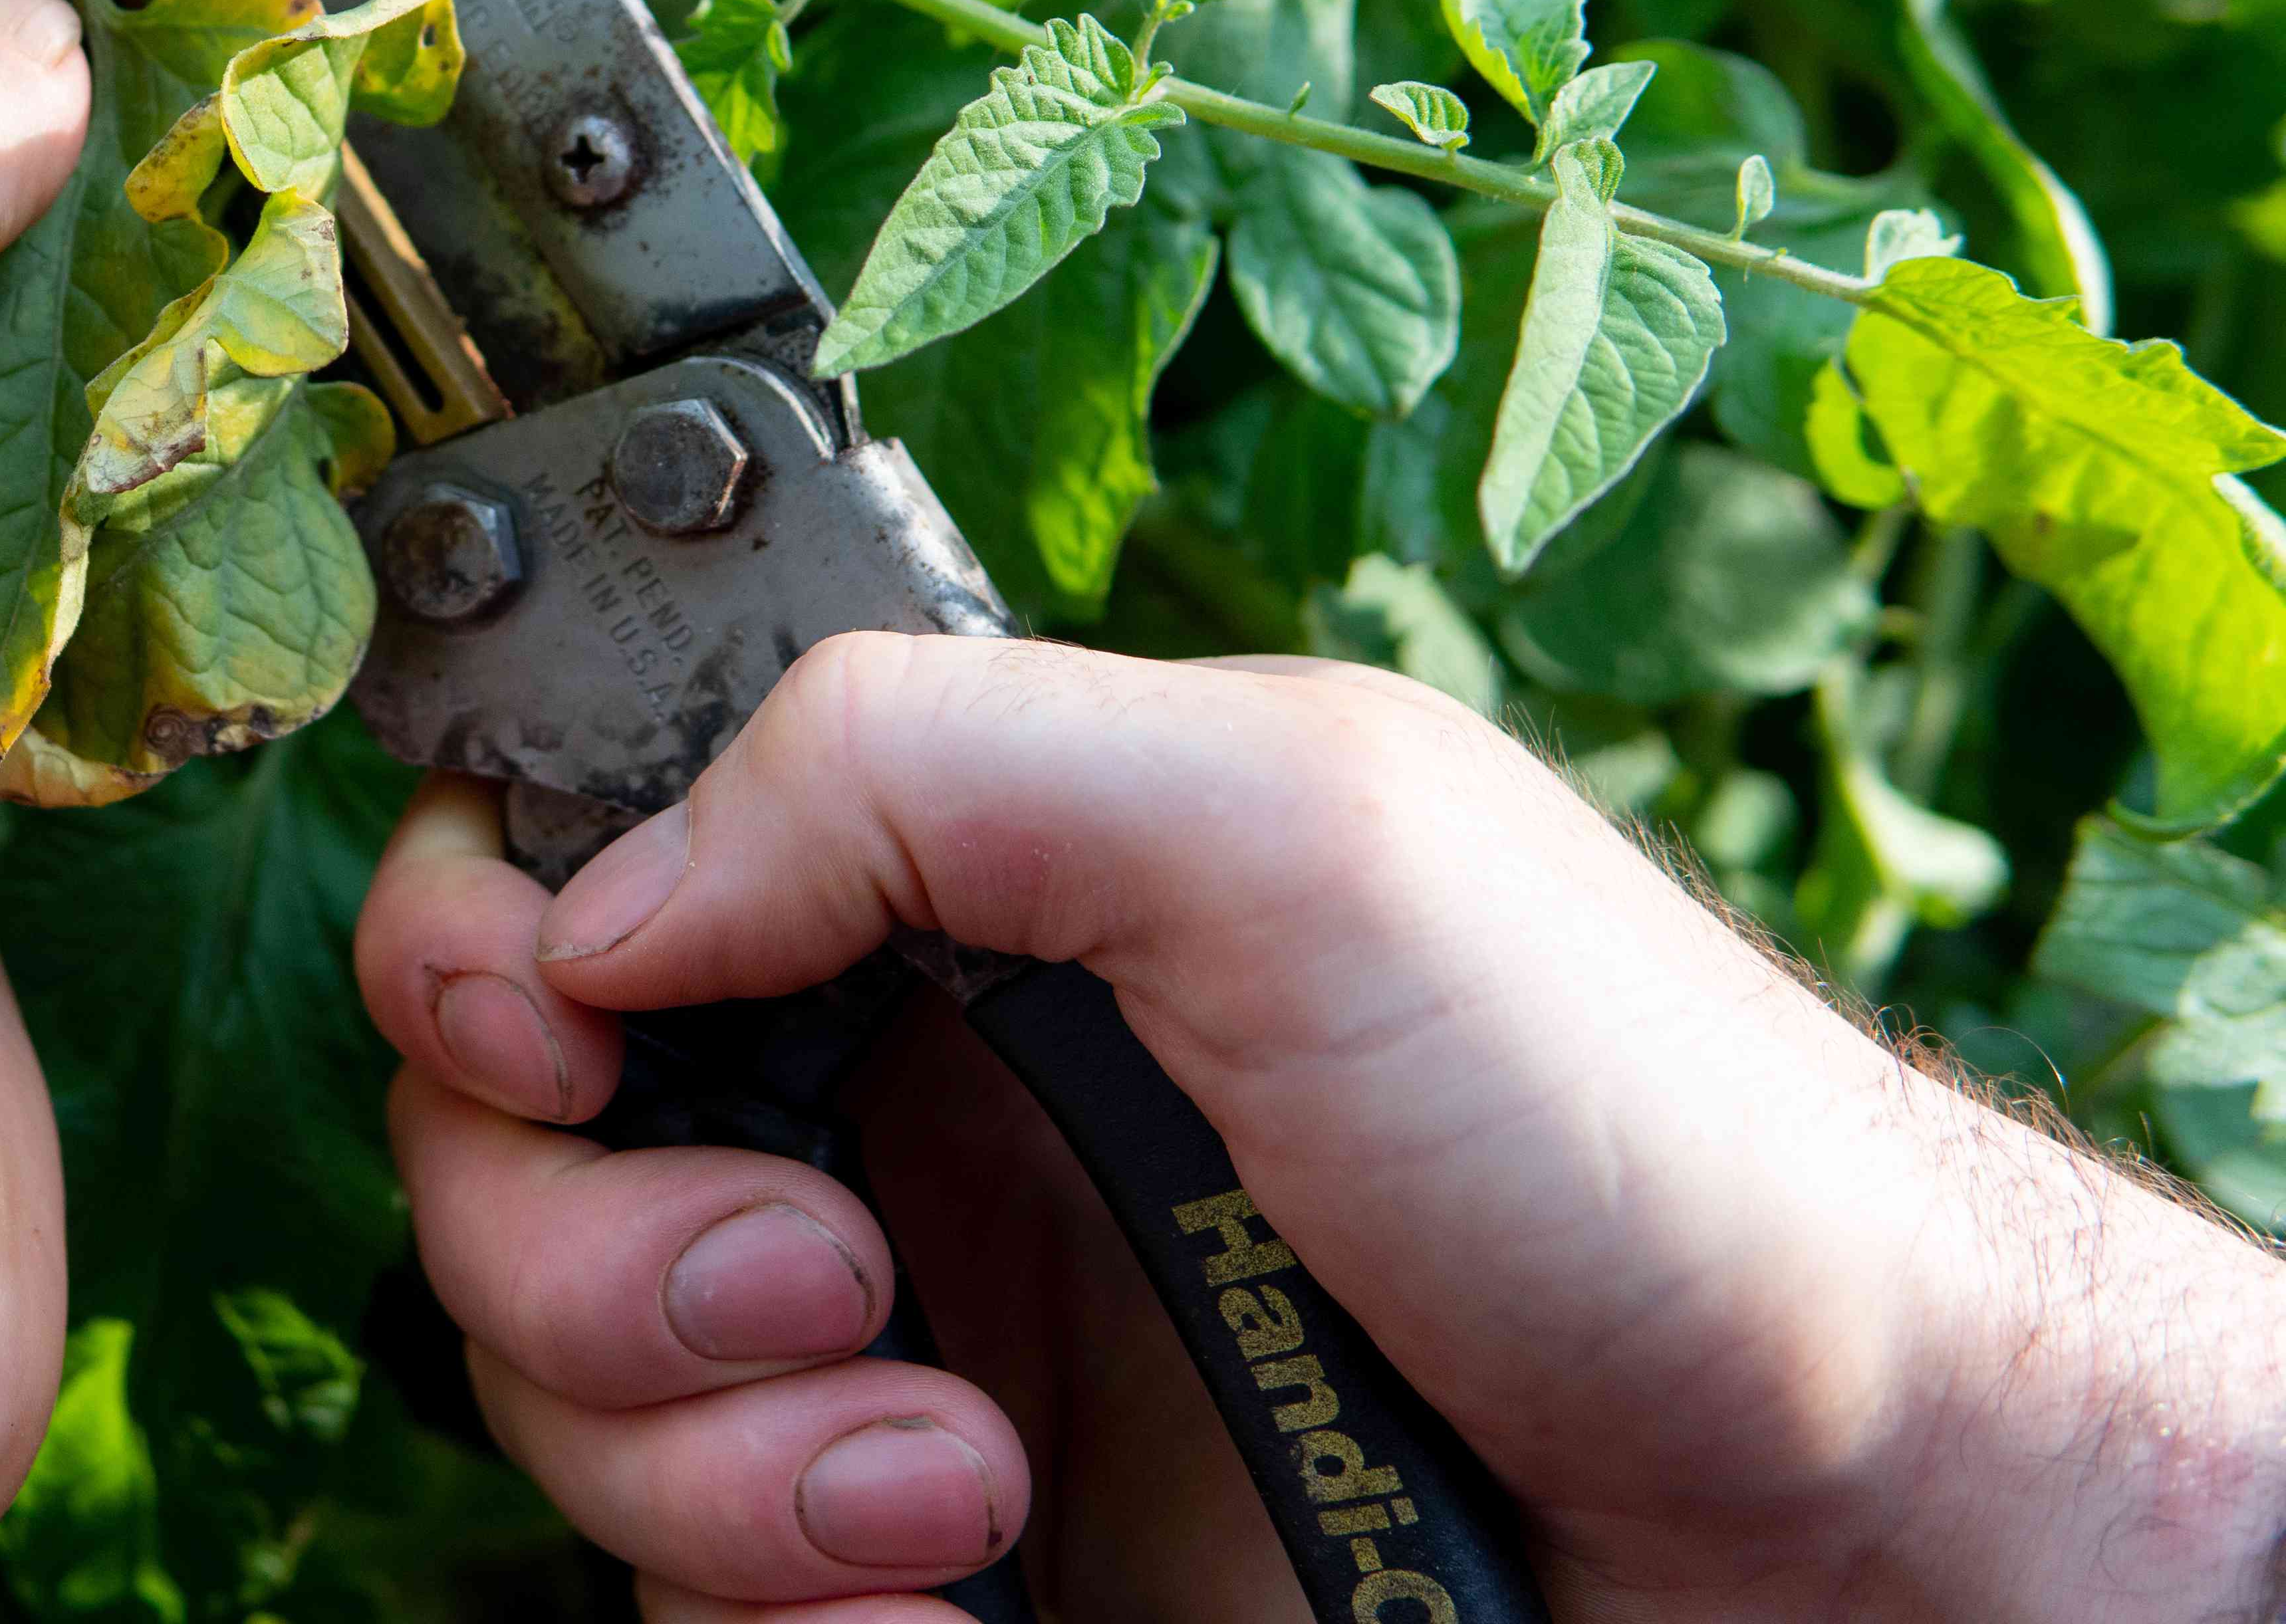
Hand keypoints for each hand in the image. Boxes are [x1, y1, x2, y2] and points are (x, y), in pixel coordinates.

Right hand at [357, 637, 2285, 1620]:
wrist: (1825, 1511)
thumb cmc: (1620, 1127)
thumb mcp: (1288, 823)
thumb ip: (905, 761)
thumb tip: (599, 898)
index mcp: (932, 887)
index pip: (565, 871)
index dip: (475, 943)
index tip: (538, 1029)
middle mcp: (879, 1101)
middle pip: (506, 1154)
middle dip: (589, 1239)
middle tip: (825, 1279)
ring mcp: (893, 1342)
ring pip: (569, 1397)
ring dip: (704, 1455)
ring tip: (952, 1476)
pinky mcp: (926, 1557)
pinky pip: (696, 1602)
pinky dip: (775, 1612)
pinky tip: (946, 1596)